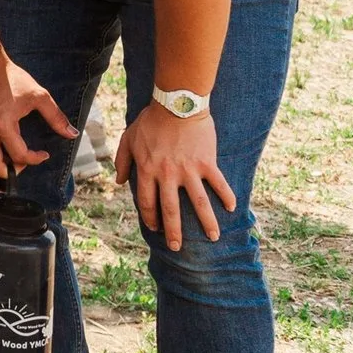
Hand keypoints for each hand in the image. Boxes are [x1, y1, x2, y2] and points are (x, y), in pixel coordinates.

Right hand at [0, 57, 75, 180]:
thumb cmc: (12, 79)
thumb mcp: (39, 96)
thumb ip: (56, 117)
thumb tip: (72, 133)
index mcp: (4, 124)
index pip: (20, 154)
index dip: (35, 159)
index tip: (43, 154)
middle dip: (12, 170)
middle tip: (22, 165)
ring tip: (6, 167)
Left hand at [114, 105, 234, 249]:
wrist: (176, 104)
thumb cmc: (150, 120)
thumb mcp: (128, 138)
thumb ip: (122, 161)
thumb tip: (120, 182)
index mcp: (147, 169)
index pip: (146, 201)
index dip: (149, 217)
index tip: (153, 229)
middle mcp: (167, 174)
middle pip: (170, 209)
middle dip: (173, 231)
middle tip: (177, 248)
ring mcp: (189, 170)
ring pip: (198, 203)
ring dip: (206, 222)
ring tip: (213, 238)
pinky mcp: (207, 163)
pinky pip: (219, 184)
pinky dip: (227, 196)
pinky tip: (232, 208)